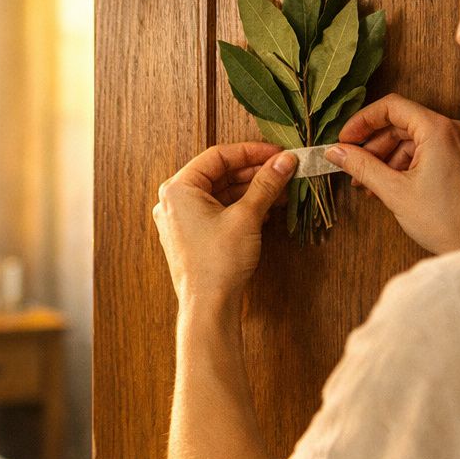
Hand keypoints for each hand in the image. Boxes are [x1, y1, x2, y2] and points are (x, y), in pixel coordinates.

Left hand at [152, 142, 293, 306]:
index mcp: (178, 188)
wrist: (208, 306)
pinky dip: (241, 208)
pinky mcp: (192, 235)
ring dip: (251, 191)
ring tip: (281, 190)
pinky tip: (267, 209)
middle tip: (284, 170)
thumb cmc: (218, 263)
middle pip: (219, 174)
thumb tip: (285, 161)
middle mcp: (174, 201)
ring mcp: (181, 219)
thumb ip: (266, 184)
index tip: (278, 153)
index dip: (251, 152)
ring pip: (221, 194)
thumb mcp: (246, 216)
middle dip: (254, 173)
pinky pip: (218, 211)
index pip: (218, 156)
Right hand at [323, 93, 459, 253]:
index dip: (363, 121)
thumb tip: (335, 151)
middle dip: (373, 145)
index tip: (344, 140)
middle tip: (352, 167)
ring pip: (412, 139)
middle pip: (401, 123)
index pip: (392, 107)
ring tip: (368, 184)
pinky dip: (405, 164)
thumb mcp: (394, 191)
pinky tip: (389, 186)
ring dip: (387, 158)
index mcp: (439, 130)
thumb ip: (362, 166)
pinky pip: (427, 151)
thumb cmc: (444, 220)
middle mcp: (453, 130)